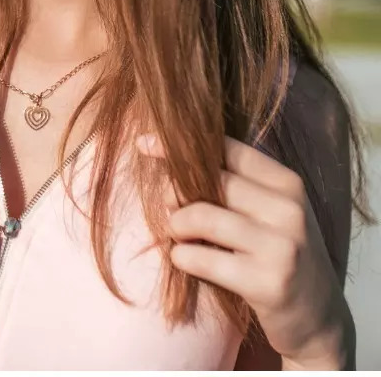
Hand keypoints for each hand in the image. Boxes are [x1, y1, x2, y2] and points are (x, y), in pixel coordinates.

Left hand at [136, 132, 354, 369]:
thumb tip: (172, 163)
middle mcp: (289, 210)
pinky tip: (182, 258)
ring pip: (204, 216)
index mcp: (288, 184)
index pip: (228, 149)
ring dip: (176, 224)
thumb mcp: (273, 212)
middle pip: (212, 181)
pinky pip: (205, 258)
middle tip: (165, 205)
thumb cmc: (284, 256)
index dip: (181, 144)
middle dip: (175, 190)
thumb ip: (238, 186)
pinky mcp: (268, 283)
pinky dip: (182, 256)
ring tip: (175, 233)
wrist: (320, 320)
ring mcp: (282, 246)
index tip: (144, 143)